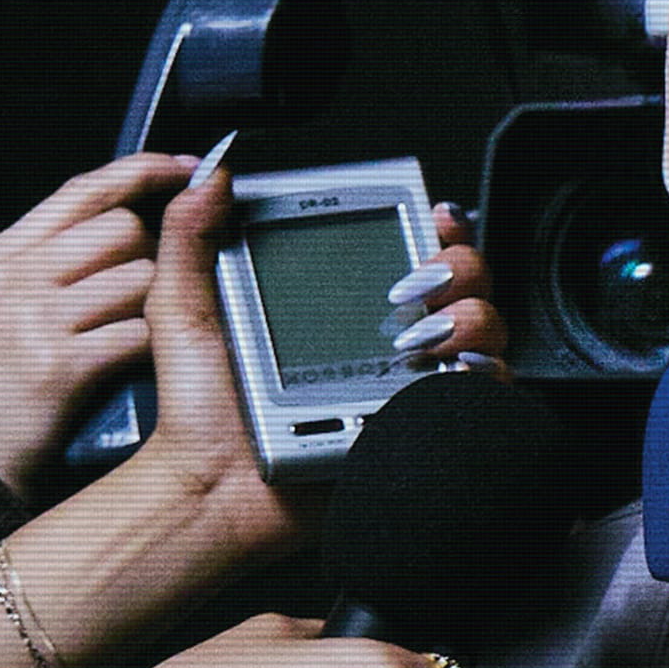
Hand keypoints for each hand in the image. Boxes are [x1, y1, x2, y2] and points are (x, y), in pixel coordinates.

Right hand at [0, 152, 195, 498]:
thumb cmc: (5, 379)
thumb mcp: (10, 301)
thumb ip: (61, 253)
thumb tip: (135, 210)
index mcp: (1, 254)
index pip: (83, 189)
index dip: (144, 170)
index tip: (189, 168)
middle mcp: (13, 277)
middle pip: (124, 230)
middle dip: (149, 260)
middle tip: (134, 301)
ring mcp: (32, 318)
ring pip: (142, 278)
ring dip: (152, 309)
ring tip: (120, 338)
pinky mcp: (59, 363)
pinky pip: (141, 332)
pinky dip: (147, 349)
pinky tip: (127, 366)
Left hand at [135, 175, 514, 558]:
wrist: (214, 492)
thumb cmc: (199, 413)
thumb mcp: (183, 310)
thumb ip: (191, 237)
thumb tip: (209, 175)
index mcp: (339, 299)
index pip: (410, 244)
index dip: (438, 227)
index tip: (432, 218)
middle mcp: (385, 334)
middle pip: (464, 279)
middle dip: (459, 268)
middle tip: (418, 284)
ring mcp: (410, 379)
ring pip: (485, 328)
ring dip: (470, 318)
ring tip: (425, 335)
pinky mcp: (421, 425)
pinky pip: (482, 394)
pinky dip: (479, 378)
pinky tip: (444, 373)